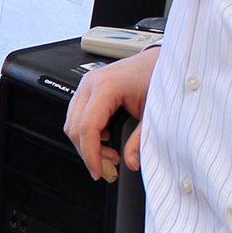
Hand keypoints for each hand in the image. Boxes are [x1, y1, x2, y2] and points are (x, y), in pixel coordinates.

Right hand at [64, 44, 159, 181]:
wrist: (159, 60)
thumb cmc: (157, 77)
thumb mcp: (154, 112)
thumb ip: (141, 139)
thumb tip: (132, 162)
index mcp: (106, 86)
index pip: (87, 128)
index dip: (91, 155)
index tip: (98, 172)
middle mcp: (91, 83)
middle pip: (74, 128)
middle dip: (88, 153)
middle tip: (108, 168)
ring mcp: (87, 84)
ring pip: (72, 123)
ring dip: (87, 144)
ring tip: (110, 155)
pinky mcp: (89, 89)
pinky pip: (78, 116)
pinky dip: (89, 133)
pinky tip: (106, 140)